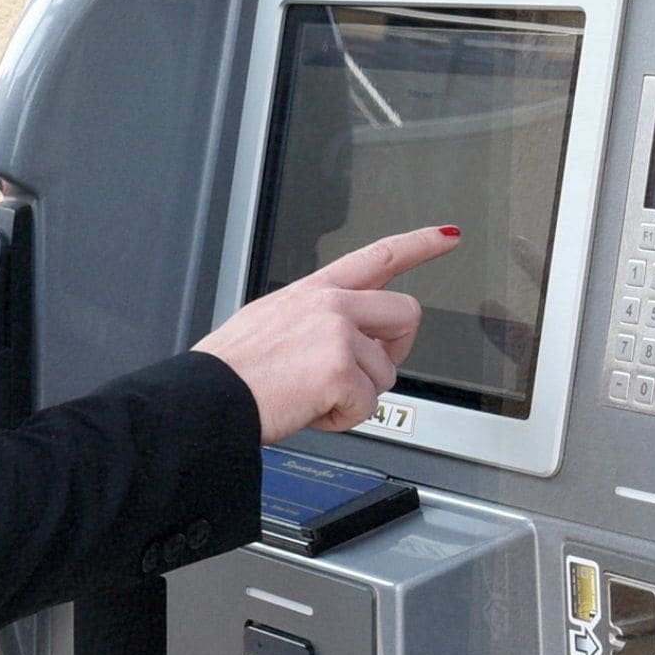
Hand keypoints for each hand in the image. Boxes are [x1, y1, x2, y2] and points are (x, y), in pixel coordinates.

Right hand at [193, 225, 457, 444]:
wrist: (206, 399)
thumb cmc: (230, 373)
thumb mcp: (268, 324)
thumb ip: (313, 324)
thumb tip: (340, 346)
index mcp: (312, 291)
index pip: (376, 257)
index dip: (419, 244)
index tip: (447, 235)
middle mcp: (329, 304)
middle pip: (405, 313)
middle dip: (394, 350)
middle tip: (362, 373)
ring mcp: (337, 333)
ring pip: (385, 373)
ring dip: (354, 397)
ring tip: (310, 396)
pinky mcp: (341, 369)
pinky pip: (368, 406)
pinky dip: (341, 420)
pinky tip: (310, 410)